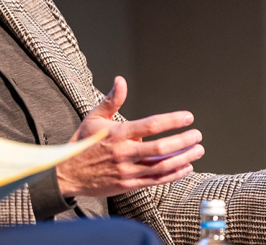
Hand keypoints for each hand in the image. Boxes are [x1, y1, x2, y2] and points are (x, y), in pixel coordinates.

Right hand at [56, 76, 203, 197]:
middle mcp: (124, 153)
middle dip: (183, 141)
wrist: (67, 173)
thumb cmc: (82, 142)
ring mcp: (127, 171)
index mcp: (117, 134)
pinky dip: (173, 174)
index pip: (150, 125)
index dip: (172, 120)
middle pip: (161, 148)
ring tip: (197, 151)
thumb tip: (121, 80)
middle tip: (197, 135)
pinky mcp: (128, 185)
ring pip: (162, 166)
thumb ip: (111, 100)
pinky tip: (185, 167)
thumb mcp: (94, 117)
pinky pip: (156, 180)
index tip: (187, 117)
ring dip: (183, 158)